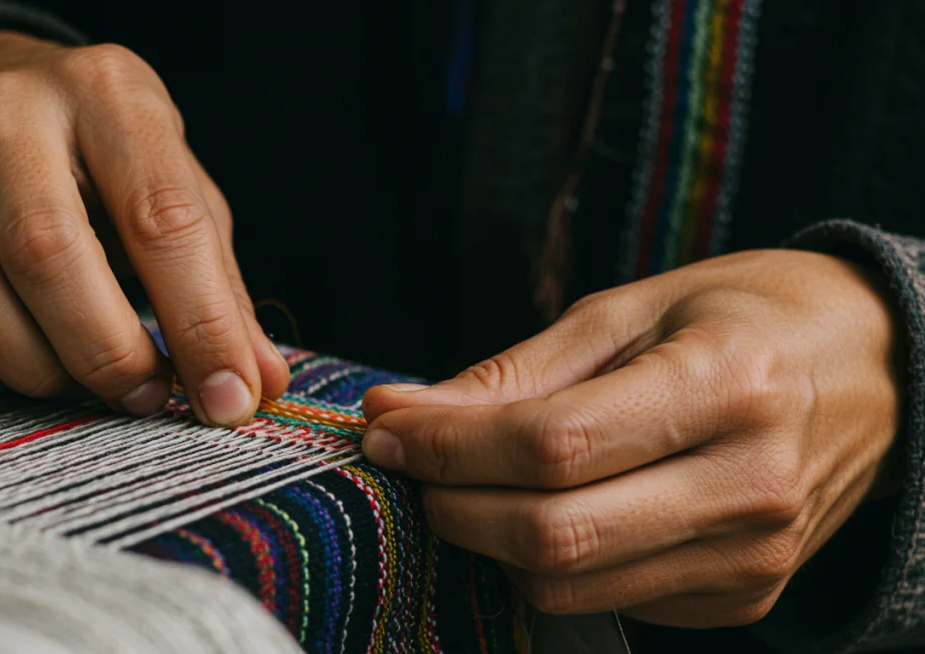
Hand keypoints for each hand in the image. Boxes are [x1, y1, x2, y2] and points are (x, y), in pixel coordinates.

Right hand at [0, 31, 287, 424]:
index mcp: (107, 95)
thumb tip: (253, 384)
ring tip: (74, 379)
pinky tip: (8, 366)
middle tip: (138, 394)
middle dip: (104, 352)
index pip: (160, 218)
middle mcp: (4, 109)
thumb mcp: (175, 189)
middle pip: (47, 255)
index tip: (225, 399)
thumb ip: (217, 285)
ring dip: (32, 367)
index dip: (200, 323)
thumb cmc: (99, 154)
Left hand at [361, 250, 901, 626]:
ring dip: (489, 538)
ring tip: (473, 482)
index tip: (388, 428)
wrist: (873, 374)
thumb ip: (515, 372)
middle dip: (452, 503)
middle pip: (554, 534)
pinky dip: (550, 564)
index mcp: (725, 383)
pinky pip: (607, 601)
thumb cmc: (739, 318)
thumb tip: (400, 413)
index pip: (552, 444)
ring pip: (568, 585)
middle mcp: (749, 483)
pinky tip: (548, 509)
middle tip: (414, 462)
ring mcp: (752, 557)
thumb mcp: (629, 311)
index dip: (448, 446)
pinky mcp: (744, 597)